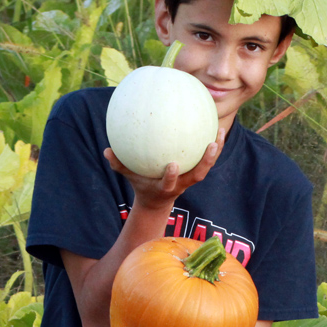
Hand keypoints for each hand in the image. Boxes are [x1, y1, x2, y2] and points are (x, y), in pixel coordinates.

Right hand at [104, 127, 225, 209]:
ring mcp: (190, 179)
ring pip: (207, 167)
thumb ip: (118, 164)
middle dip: (206, 162)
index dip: (172, 177)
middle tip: (211, 144)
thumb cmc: (141, 184)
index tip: (173, 165)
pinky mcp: (194, 171)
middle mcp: (181, 184)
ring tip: (220, 131)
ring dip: (215, 152)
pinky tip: (213, 126)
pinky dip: (212, 144)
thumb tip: (106, 150)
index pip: (170, 184)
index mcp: (166, 188)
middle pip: (198, 176)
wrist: (156, 200)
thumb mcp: (129, 176)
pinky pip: (206, 158)